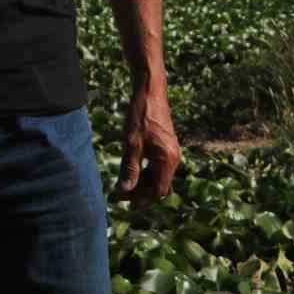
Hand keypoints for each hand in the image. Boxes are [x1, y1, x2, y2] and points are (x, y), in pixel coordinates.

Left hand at [116, 83, 180, 207]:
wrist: (150, 92)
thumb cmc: (141, 115)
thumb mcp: (132, 143)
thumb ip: (130, 168)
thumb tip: (125, 190)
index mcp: (168, 160)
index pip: (158, 191)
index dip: (142, 199)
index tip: (124, 201)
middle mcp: (173, 158)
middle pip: (159, 186)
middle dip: (140, 193)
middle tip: (120, 195)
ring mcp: (171, 152)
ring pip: (158, 176)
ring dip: (142, 183)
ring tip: (123, 186)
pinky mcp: (166, 146)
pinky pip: (157, 166)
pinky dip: (145, 172)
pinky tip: (131, 172)